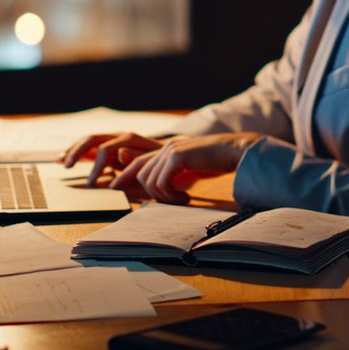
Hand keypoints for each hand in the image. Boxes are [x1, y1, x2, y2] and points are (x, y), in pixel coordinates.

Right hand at [61, 132, 163, 185]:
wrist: (172, 156)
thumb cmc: (164, 163)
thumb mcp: (153, 163)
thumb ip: (137, 158)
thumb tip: (120, 152)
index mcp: (129, 138)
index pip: (105, 149)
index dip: (96, 166)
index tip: (90, 183)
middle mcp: (119, 136)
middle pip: (92, 139)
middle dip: (77, 152)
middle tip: (66, 166)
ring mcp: (113, 139)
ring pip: (88, 140)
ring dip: (73, 150)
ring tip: (60, 162)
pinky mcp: (110, 146)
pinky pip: (90, 147)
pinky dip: (75, 151)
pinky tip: (62, 157)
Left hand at [109, 132, 260, 203]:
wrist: (233, 151)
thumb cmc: (215, 161)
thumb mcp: (189, 168)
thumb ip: (174, 174)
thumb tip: (162, 189)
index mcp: (166, 149)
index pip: (138, 162)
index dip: (124, 175)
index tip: (115, 187)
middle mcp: (165, 148)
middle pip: (141, 174)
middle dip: (147, 192)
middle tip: (169, 201)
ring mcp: (170, 151)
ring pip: (150, 180)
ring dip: (163, 196)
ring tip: (181, 199)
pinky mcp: (177, 158)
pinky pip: (162, 183)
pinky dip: (171, 195)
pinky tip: (185, 197)